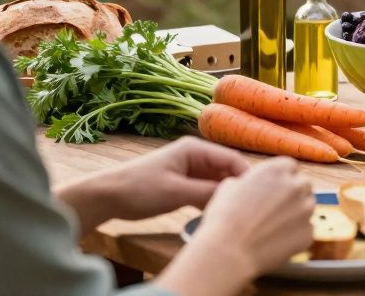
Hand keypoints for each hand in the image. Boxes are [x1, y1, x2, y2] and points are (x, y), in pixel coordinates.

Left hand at [55, 137, 250, 231]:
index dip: (247, 176)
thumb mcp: (176, 192)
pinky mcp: (183, 183)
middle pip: (227, 170)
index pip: (232, 159)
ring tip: (232, 213)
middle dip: (236, 188)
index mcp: (195, 149)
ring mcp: (190, 170)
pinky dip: (211, 201)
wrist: (107, 196)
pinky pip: (206, 191)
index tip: (258, 196)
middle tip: (245, 209)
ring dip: (224, 196)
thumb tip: (236, 195)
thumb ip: (207, 192)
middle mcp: (196, 156)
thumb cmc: (139, 189)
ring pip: (217, 182)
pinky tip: (215, 215)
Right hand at [192, 156, 314, 277]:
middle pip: (302, 184)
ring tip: (273, 225)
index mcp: (278, 169)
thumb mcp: (230, 187)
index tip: (273, 188)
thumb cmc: (225, 219)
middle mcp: (296, 186)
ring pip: (307, 206)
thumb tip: (248, 185)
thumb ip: (248, 181)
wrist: (229, 251)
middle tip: (274, 207)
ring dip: (296, 212)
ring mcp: (305, 210)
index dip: (281, 178)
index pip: (289, 166)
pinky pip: (305, 229)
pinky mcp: (307, 233)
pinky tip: (276, 240)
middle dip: (292, 193)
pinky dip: (295, 234)